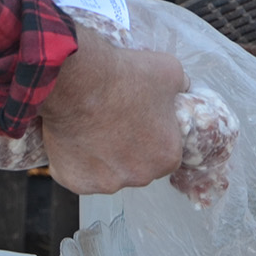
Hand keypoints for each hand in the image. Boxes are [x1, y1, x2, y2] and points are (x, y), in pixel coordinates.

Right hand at [38, 26, 185, 193]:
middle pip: (137, 166)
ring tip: (92, 126)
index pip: (166, 152)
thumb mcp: (170, 71)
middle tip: (115, 121)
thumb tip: (181, 90)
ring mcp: (106, 183)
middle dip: (129, 149)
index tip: (139, 119)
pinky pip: (80, 174)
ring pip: (107, 172)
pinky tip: (74, 137)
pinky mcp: (76, 182)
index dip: (153, 135)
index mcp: (167, 156)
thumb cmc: (125, 77)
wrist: (79, 81)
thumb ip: (181, 88)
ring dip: (102, 156)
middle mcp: (140, 177)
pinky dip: (77, 160)